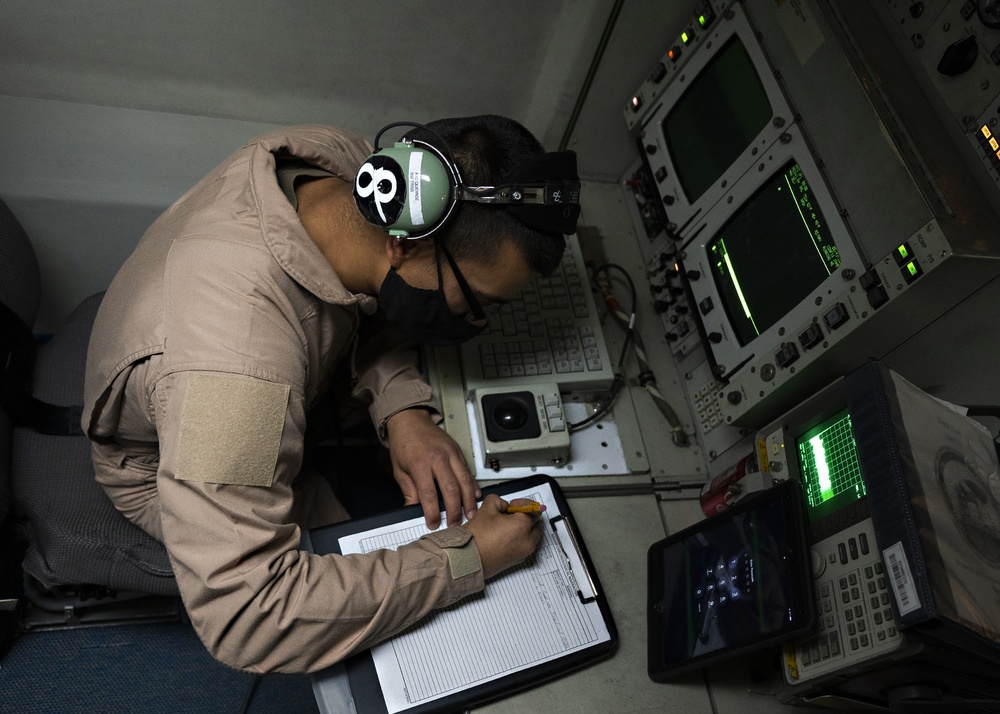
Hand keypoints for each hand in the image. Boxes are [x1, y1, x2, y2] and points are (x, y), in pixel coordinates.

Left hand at [385, 408, 479, 528]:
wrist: (410, 420)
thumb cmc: (403, 444)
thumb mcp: (399, 470)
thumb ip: (409, 491)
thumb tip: (413, 511)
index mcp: (420, 464)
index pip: (428, 494)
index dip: (432, 512)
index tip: (434, 523)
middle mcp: (437, 458)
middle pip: (451, 489)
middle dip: (455, 509)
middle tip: (455, 523)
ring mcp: (450, 453)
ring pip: (464, 480)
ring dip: (469, 500)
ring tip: (471, 514)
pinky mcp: (458, 451)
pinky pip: (468, 470)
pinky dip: (473, 485)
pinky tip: (476, 496)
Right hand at [461, 495, 543, 578]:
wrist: (467, 559)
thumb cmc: (476, 538)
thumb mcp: (486, 509)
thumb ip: (499, 501)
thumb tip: (504, 506)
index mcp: (522, 526)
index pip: (534, 510)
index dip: (523, 503)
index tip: (512, 505)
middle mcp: (527, 541)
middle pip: (537, 523)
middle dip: (527, 516)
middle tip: (512, 514)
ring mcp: (523, 552)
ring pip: (532, 535)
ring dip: (525, 528)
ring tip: (506, 526)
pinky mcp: (518, 560)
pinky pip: (525, 546)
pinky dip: (520, 539)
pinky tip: (504, 536)